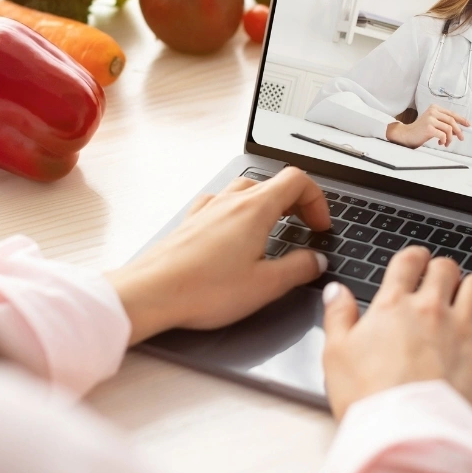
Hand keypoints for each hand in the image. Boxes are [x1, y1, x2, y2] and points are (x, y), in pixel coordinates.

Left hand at [104, 167, 331, 345]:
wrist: (151, 292)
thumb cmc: (203, 289)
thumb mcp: (265, 285)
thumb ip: (298, 269)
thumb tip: (315, 261)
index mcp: (255, 209)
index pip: (297, 180)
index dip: (317, 200)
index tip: (320, 226)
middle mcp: (230, 201)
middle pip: (273, 182)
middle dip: (296, 202)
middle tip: (304, 226)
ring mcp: (208, 209)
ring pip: (246, 189)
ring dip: (268, 203)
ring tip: (274, 229)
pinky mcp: (191, 222)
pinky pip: (221, 203)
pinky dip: (239, 212)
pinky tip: (235, 233)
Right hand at [321, 247, 471, 421]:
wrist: (403, 436)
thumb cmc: (368, 399)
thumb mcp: (335, 354)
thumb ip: (337, 316)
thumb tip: (336, 291)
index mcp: (393, 305)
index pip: (408, 261)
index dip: (413, 257)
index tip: (415, 262)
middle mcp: (431, 309)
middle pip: (446, 268)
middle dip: (443, 270)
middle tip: (441, 280)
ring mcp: (464, 329)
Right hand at [386, 104, 469, 147]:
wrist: (407, 135)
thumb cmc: (420, 130)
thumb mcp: (433, 123)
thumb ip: (444, 124)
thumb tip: (458, 129)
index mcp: (434, 108)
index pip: (452, 113)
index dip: (461, 120)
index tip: (467, 125)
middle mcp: (432, 112)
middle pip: (452, 121)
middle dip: (459, 131)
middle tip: (461, 137)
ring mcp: (430, 119)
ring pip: (449, 129)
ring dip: (450, 138)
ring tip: (446, 142)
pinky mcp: (429, 128)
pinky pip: (443, 135)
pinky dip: (444, 140)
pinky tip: (441, 142)